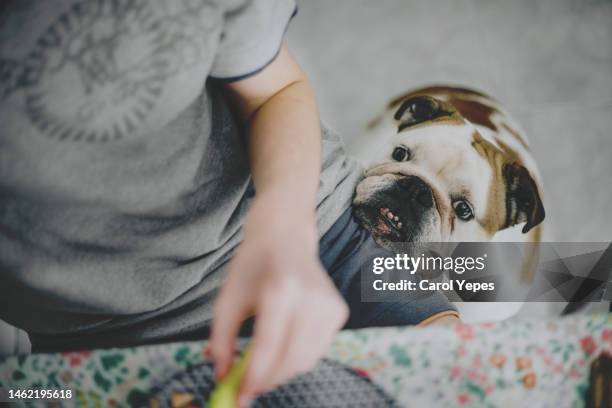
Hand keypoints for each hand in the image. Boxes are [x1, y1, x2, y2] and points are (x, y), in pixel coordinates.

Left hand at [208, 194, 348, 405]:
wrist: (285, 238)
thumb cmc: (252, 267)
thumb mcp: (228, 299)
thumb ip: (221, 341)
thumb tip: (221, 379)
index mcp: (280, 288)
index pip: (270, 345)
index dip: (254, 377)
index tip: (240, 397)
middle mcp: (311, 296)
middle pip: (292, 359)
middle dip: (268, 381)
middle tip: (247, 389)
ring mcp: (330, 304)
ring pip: (306, 360)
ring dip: (281, 373)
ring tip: (260, 367)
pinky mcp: (339, 311)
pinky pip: (317, 350)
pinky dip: (297, 359)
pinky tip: (282, 347)